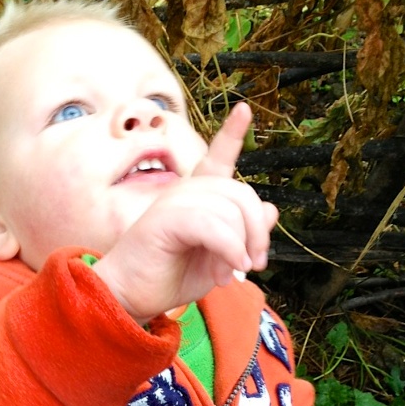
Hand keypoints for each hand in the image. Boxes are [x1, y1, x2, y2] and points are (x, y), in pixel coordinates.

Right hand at [93, 104, 277, 326]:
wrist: (132, 295)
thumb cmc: (171, 274)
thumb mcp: (219, 257)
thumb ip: (242, 233)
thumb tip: (272, 209)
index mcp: (196, 197)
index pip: (217, 158)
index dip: (231, 134)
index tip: (244, 109)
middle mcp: (184, 191)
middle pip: (242, 194)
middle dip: (258, 233)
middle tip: (253, 264)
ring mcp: (172, 201)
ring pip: (230, 212)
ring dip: (240, 250)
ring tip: (228, 275)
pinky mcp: (164, 218)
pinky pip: (212, 225)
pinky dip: (229, 250)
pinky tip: (226, 272)